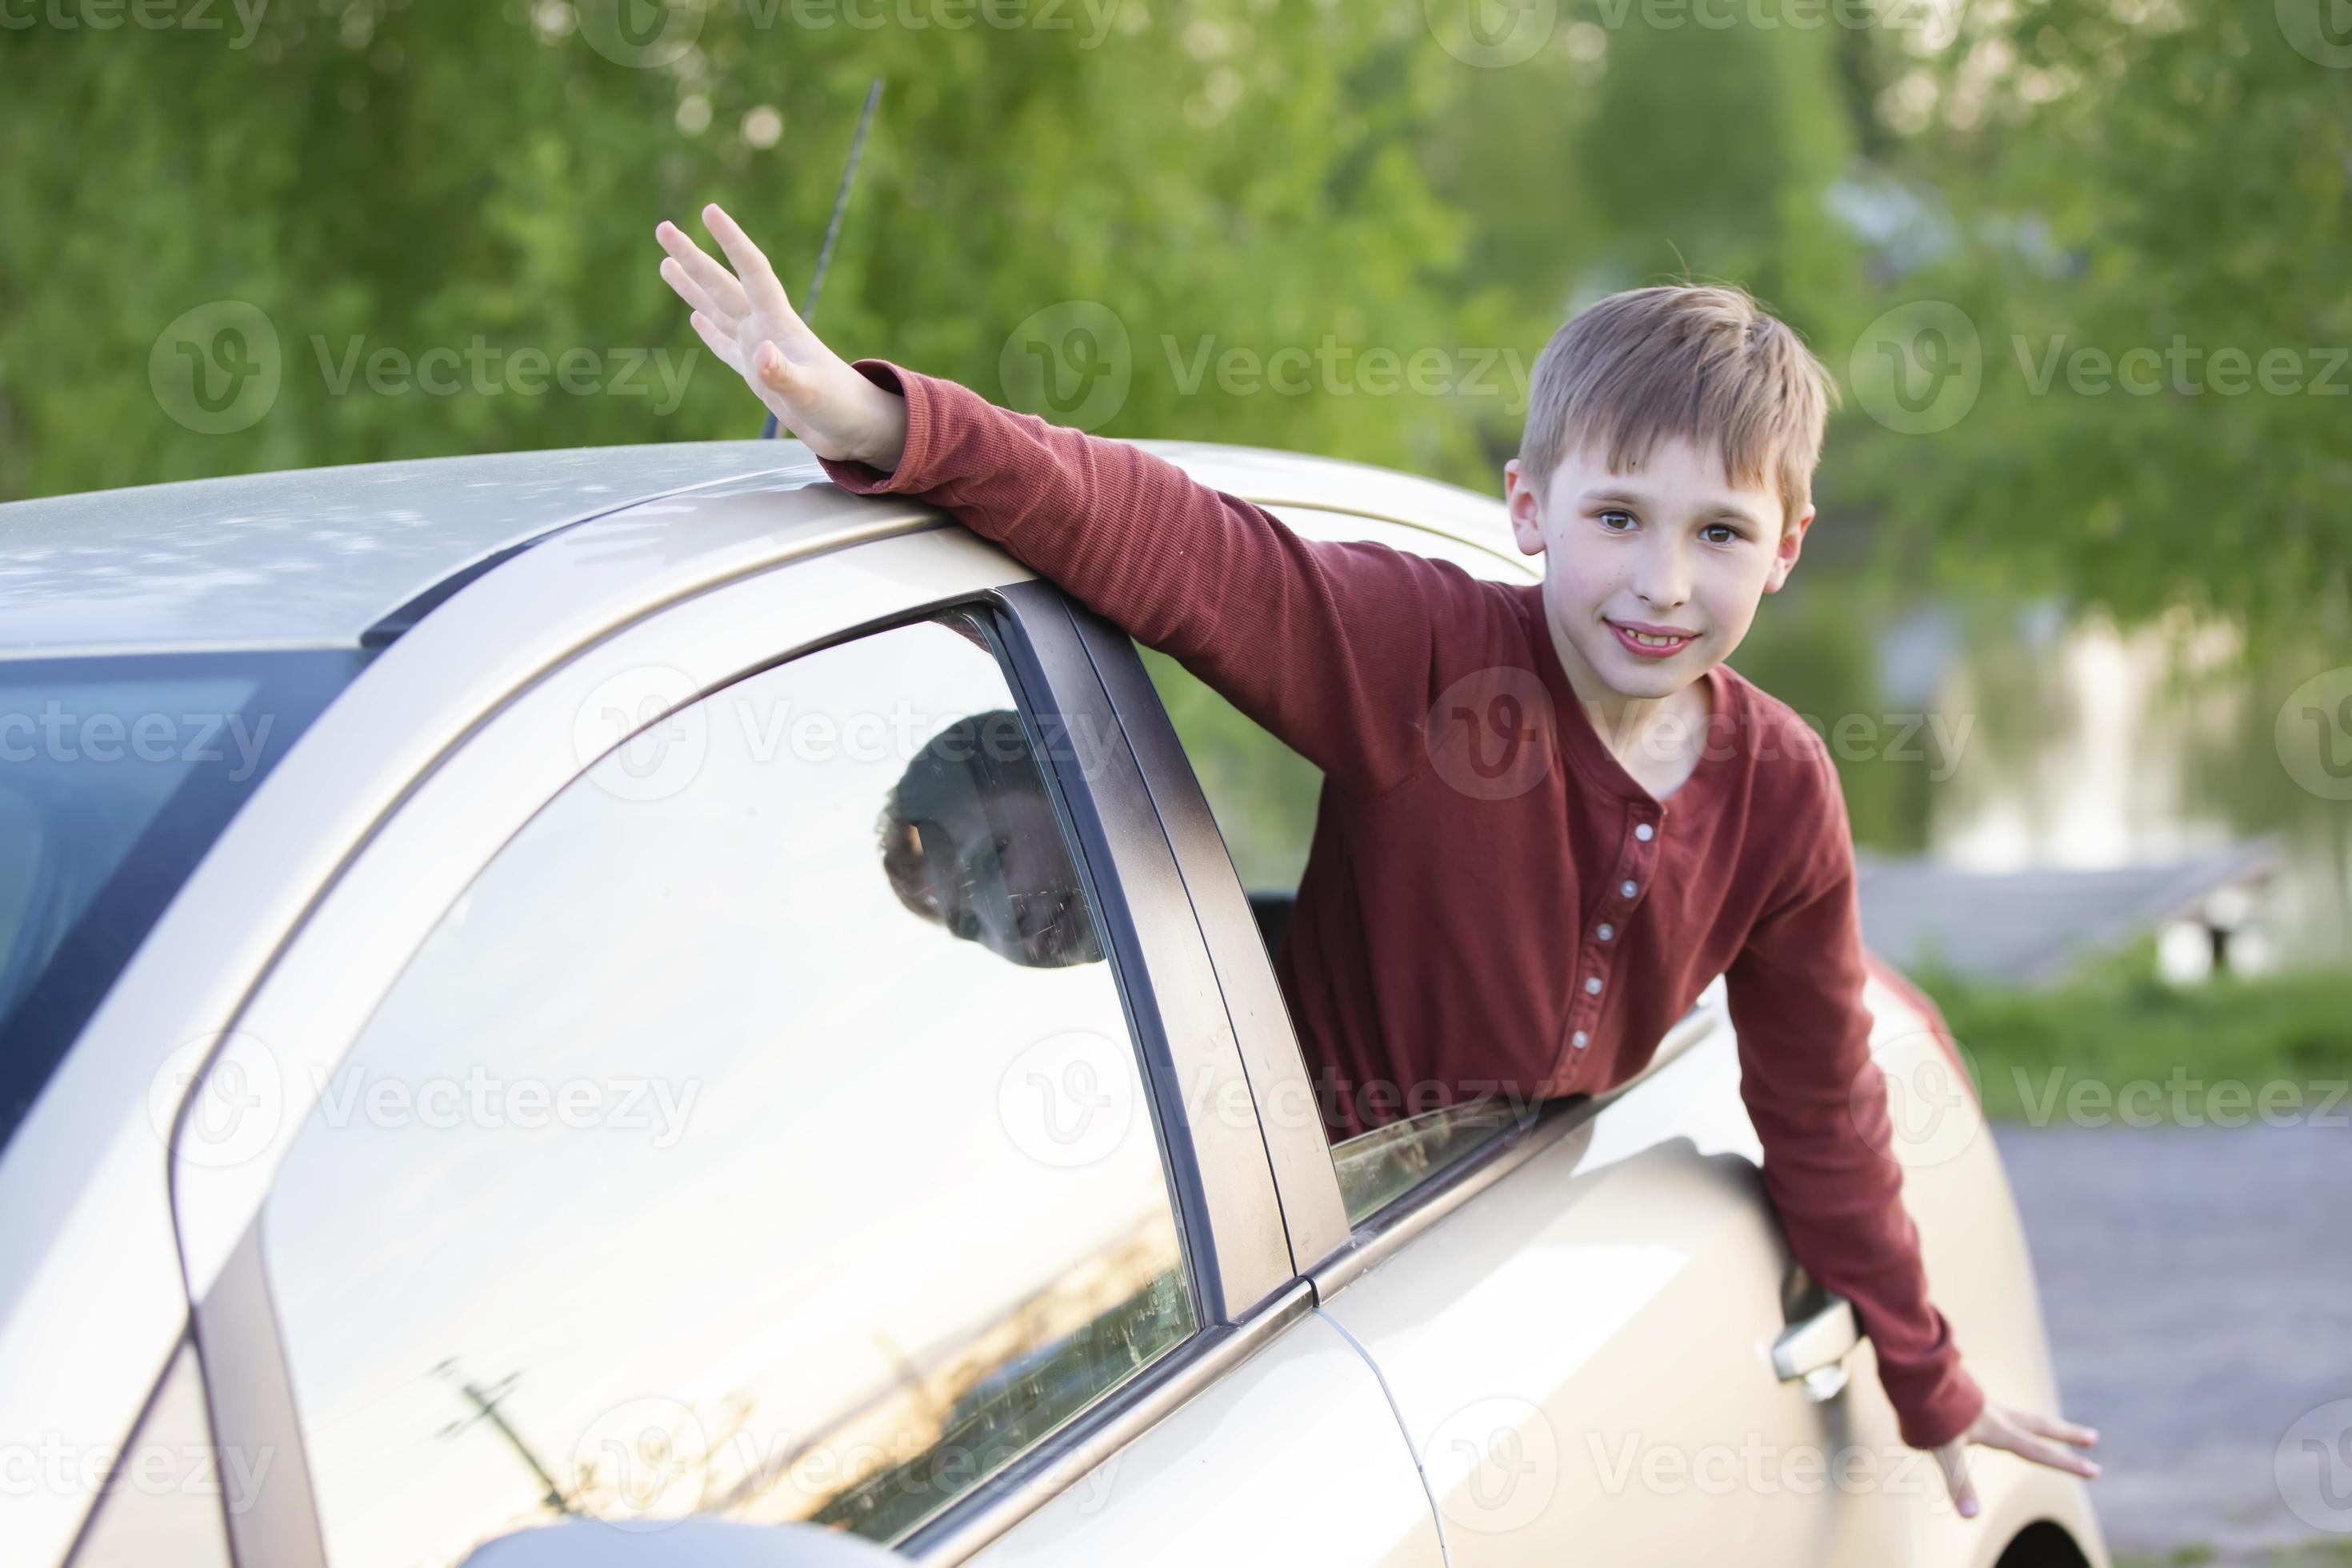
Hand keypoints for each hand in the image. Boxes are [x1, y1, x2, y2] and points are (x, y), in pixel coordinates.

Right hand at [653, 202, 908, 469]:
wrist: (856, 431)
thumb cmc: (841, 409)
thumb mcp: (810, 395)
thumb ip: (783, 375)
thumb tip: (758, 352)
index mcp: (780, 324)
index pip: (752, 271)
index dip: (732, 241)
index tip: (709, 211)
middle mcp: (766, 329)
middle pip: (723, 284)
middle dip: (693, 257)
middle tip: (663, 229)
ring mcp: (759, 349)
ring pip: (717, 309)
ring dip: (693, 287)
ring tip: (666, 263)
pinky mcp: (757, 375)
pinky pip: (724, 345)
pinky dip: (709, 330)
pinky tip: (694, 318)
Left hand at [1932, 1394, 2099, 1519]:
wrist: (1914, 1374)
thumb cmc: (1929, 1414)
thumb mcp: (1945, 1452)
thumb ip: (1960, 1483)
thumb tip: (1971, 1517)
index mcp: (1998, 1430)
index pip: (2039, 1452)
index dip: (2067, 1464)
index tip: (2095, 1470)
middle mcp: (1996, 1414)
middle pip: (2040, 1425)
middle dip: (2067, 1434)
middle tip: (2094, 1437)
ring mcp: (1983, 1402)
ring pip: (2021, 1413)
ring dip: (2040, 1422)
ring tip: (2052, 1426)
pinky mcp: (1969, 1395)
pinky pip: (1995, 1406)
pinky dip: (2007, 1412)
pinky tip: (1998, 1414)